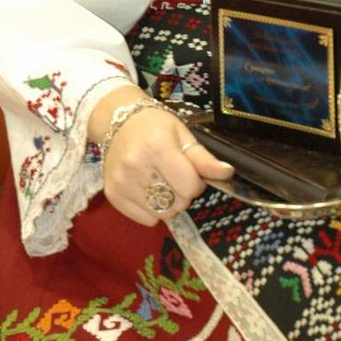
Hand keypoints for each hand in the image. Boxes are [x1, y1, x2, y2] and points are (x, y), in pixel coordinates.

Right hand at [103, 107, 233, 225]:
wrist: (118, 120)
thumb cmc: (155, 126)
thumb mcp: (183, 134)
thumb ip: (204, 158)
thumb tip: (227, 173)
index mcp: (157, 146)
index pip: (190, 186)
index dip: (196, 182)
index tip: (190, 170)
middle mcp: (136, 165)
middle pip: (177, 203)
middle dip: (183, 192)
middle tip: (175, 174)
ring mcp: (121, 182)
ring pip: (162, 214)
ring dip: (169, 203)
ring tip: (161, 180)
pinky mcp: (113, 195)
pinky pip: (146, 219)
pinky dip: (153, 210)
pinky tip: (147, 188)